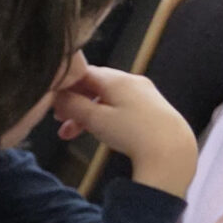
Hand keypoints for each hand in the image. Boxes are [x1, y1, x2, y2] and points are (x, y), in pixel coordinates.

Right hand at [55, 66, 197, 197]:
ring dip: (86, 112)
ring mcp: (142, 93)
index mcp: (117, 80)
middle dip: (74, 101)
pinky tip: (96, 130)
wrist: (171, 149)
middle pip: (94, 85)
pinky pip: (119, 106)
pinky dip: (103, 116)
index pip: (83, 73)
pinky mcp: (149, 107)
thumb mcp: (96, 119)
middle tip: (58, 119)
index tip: (50, 101)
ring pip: (106, 98)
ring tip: (70, 133)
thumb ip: (73, 105)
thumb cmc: (132, 133)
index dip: (64, 86)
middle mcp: (131, 81)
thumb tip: (56, 96)